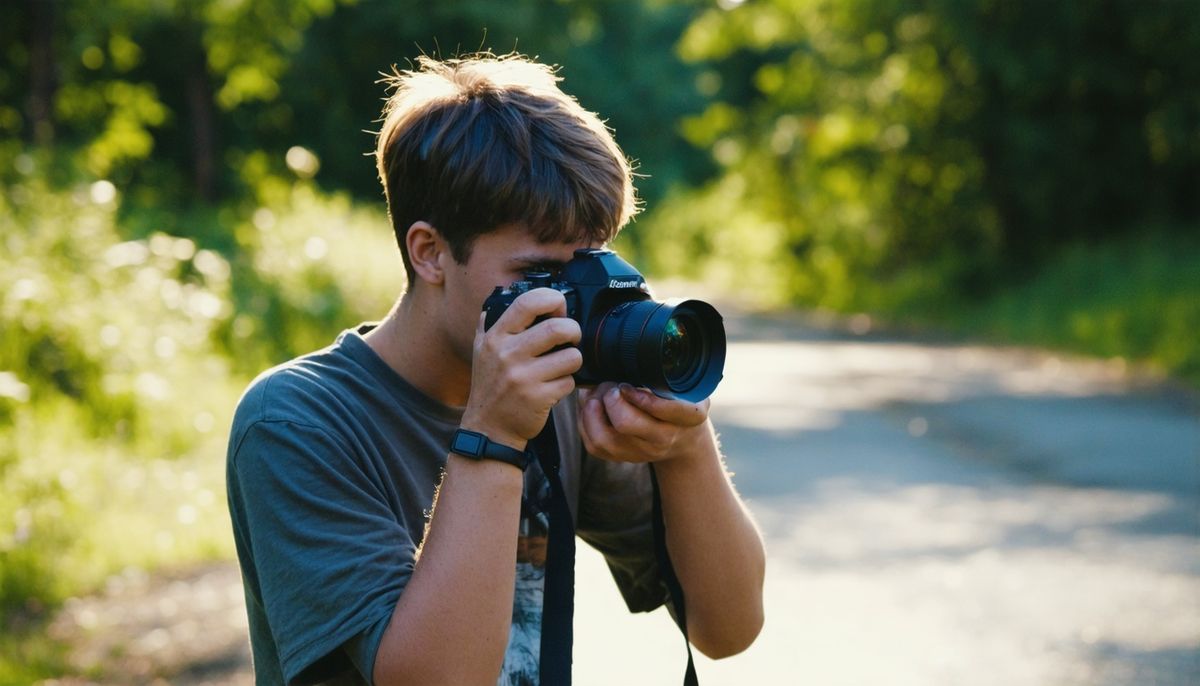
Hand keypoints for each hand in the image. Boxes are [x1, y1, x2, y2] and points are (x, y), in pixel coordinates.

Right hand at [461, 288, 582, 450]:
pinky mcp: (538, 398)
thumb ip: (490, 324)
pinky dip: (567, 383)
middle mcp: (508, 355)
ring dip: (574, 360)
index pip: (527, 303)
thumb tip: (501, 297)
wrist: (488, 428)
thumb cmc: (490, 386)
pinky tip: (555, 386)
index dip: (552, 299)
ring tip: (563, 365)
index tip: (559, 307)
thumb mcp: (481, 351)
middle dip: (574, 330)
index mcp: (496, 337)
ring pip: (571, 356)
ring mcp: (523, 377)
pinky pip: (569, 382)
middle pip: (558, 328)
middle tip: (572, 338)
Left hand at [576, 381, 710, 463]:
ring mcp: (641, 452)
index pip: (664, 409)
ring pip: (604, 439)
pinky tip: (590, 406)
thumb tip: (635, 351)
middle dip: (610, 398)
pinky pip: (594, 445)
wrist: (682, 440)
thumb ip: (672, 371)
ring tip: (595, 395)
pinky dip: (585, 422)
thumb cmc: (681, 401)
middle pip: (625, 424)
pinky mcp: (622, 458)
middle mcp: (663, 439)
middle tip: (610, 385)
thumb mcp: (688, 384)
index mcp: (687, 418)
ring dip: (591, 411)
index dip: (639, 394)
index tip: (628, 383)